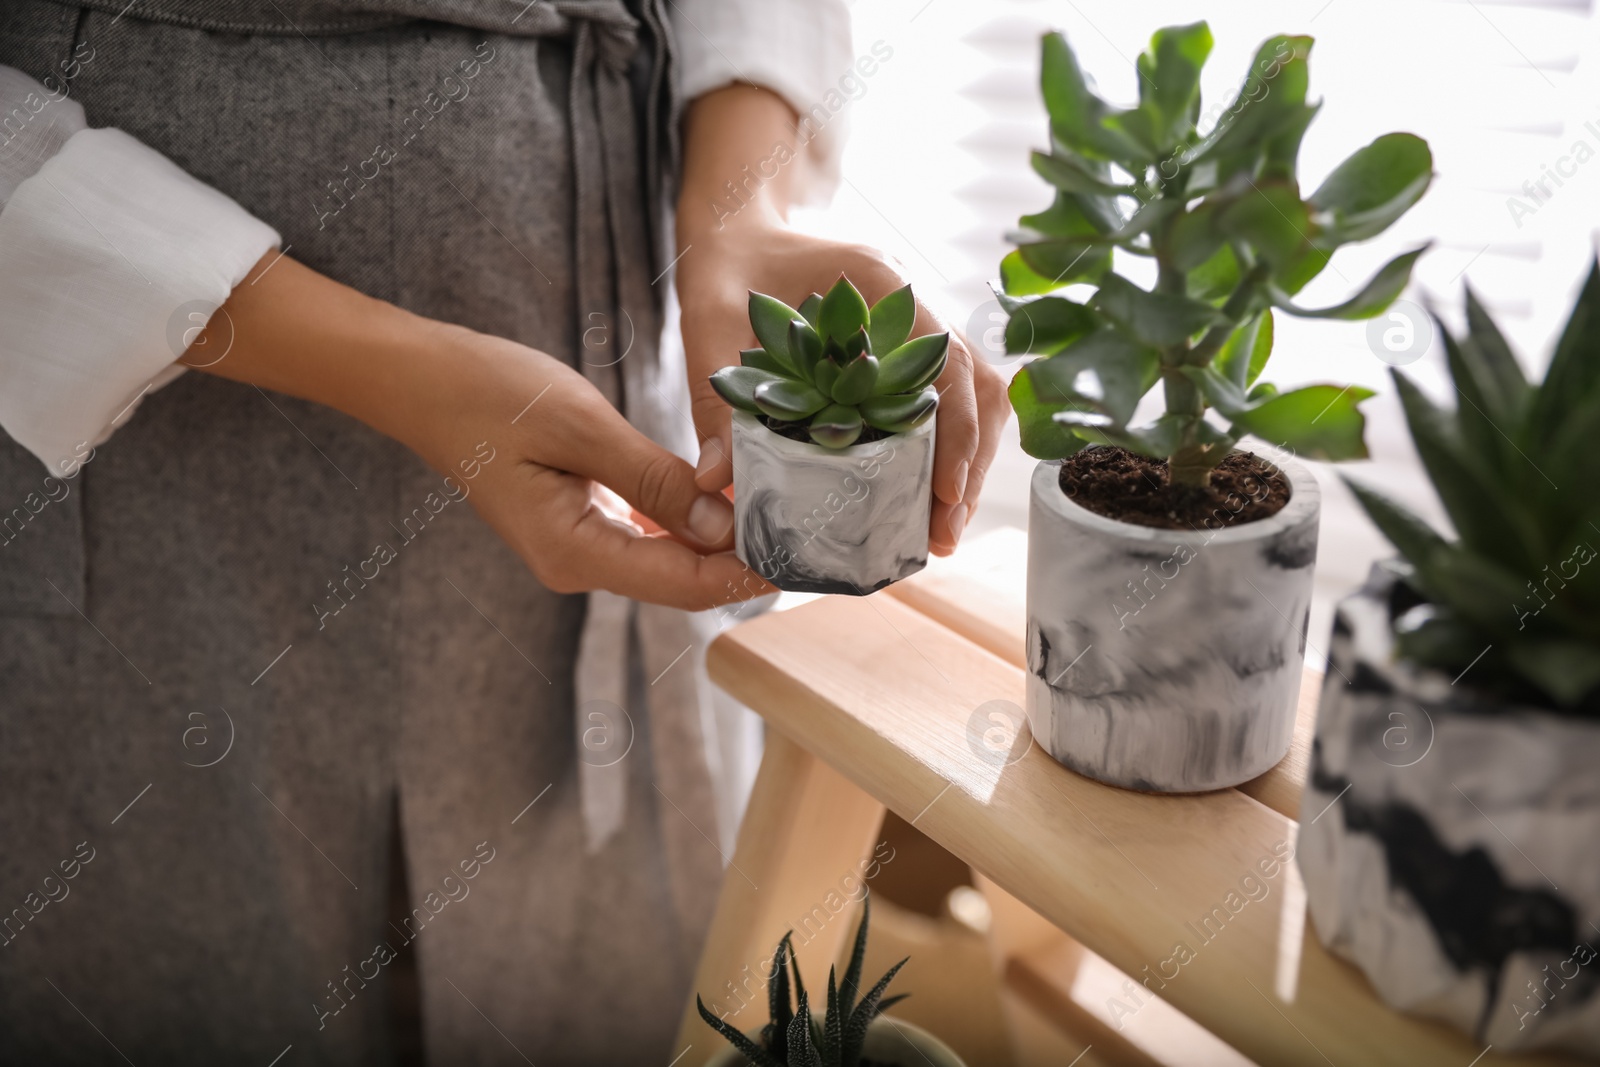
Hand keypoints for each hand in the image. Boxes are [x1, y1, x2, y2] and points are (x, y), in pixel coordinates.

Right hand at [196, 255, 771, 610]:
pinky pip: (647, 536)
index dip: (748, 573)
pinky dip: (688, 522)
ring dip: (722, 540)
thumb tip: (721, 523)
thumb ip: (654, 480)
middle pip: (682, 581)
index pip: (684, 584)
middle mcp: (576, 563)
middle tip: (812, 528)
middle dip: (745, 559)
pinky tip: (726, 498)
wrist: (419, 379)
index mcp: (574, 552)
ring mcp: (575, 545)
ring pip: (669, 560)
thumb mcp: (582, 428)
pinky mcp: (577, 520)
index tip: (805, 553)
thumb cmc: (489, 393)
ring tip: (784, 512)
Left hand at [677, 221, 1008, 555]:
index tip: (943, 496)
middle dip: (971, 463)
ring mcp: (918, 323)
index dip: (955, 432)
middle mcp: (913, 302)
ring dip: (970, 460)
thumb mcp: (708, 326)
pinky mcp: (908, 347)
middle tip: (943, 533)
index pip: (944, 362)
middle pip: (978, 385)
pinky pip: (954, 396)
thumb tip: (716, 480)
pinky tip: (926, 494)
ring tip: (940, 527)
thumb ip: (715, 398)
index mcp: (878, 285)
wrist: (737, 227)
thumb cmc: (724, 269)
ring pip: (978, 393)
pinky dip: (952, 446)